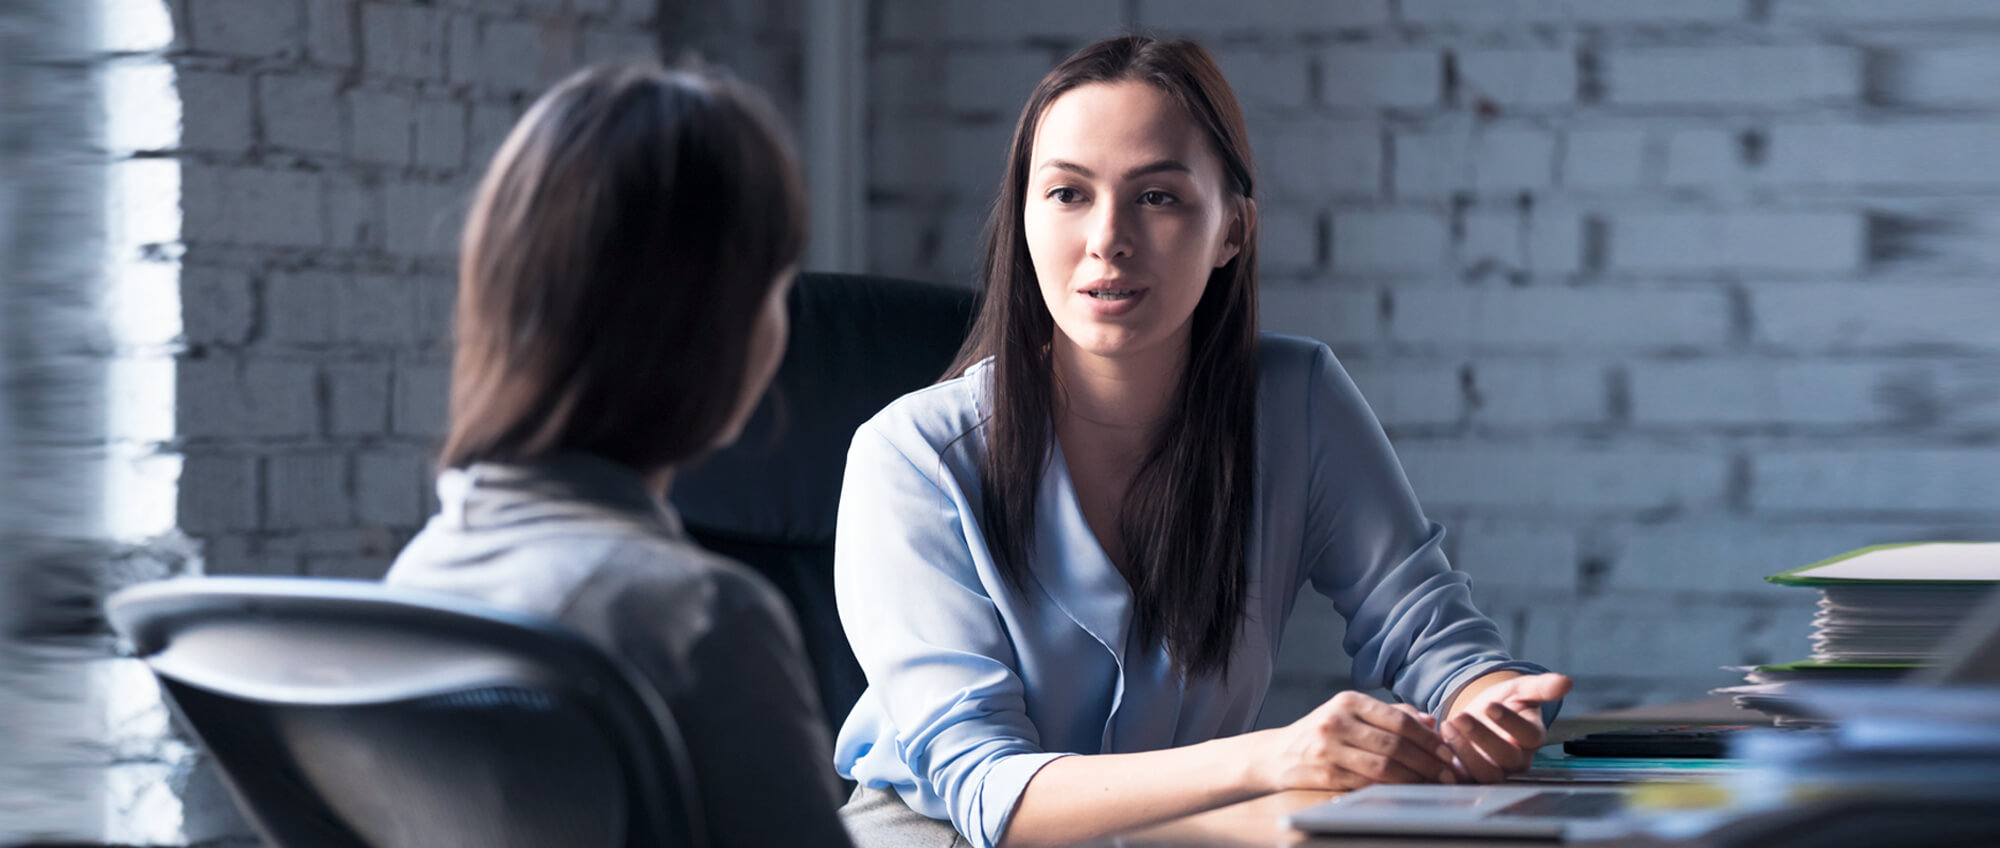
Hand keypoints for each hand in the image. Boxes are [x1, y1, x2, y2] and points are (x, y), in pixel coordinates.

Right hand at [1254, 691, 1463, 791]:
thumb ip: (1391, 715)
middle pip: (1394, 744)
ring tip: (1433, 784)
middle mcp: (1337, 721)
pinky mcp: (1325, 773)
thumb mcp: (1352, 714)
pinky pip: (1367, 784)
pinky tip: (1408, 791)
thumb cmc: (1324, 733)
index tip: (1447, 751)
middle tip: (1448, 773)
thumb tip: (1432, 722)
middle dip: (1427, 761)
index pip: (1398, 719)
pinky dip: (1393, 789)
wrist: (1277, 754)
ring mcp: (1329, 748)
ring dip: (1414, 777)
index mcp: (1348, 701)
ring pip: (1383, 766)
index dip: (1427, 738)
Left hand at [1441, 672, 1571, 782]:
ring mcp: (1495, 771)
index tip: (1491, 705)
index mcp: (1532, 738)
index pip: (1529, 736)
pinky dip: (1450, 768)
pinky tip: (1438, 747)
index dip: (1510, 722)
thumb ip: (1542, 687)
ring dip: (1464, 751)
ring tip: (1447, 726)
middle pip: (1506, 758)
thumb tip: (1567, 681)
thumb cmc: (1504, 702)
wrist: (1480, 715)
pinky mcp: (1472, 778)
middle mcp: (1517, 760)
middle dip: (1482, 737)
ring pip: (1485, 773)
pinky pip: (1463, 781)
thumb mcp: (1520, 689)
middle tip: (1460, 716)